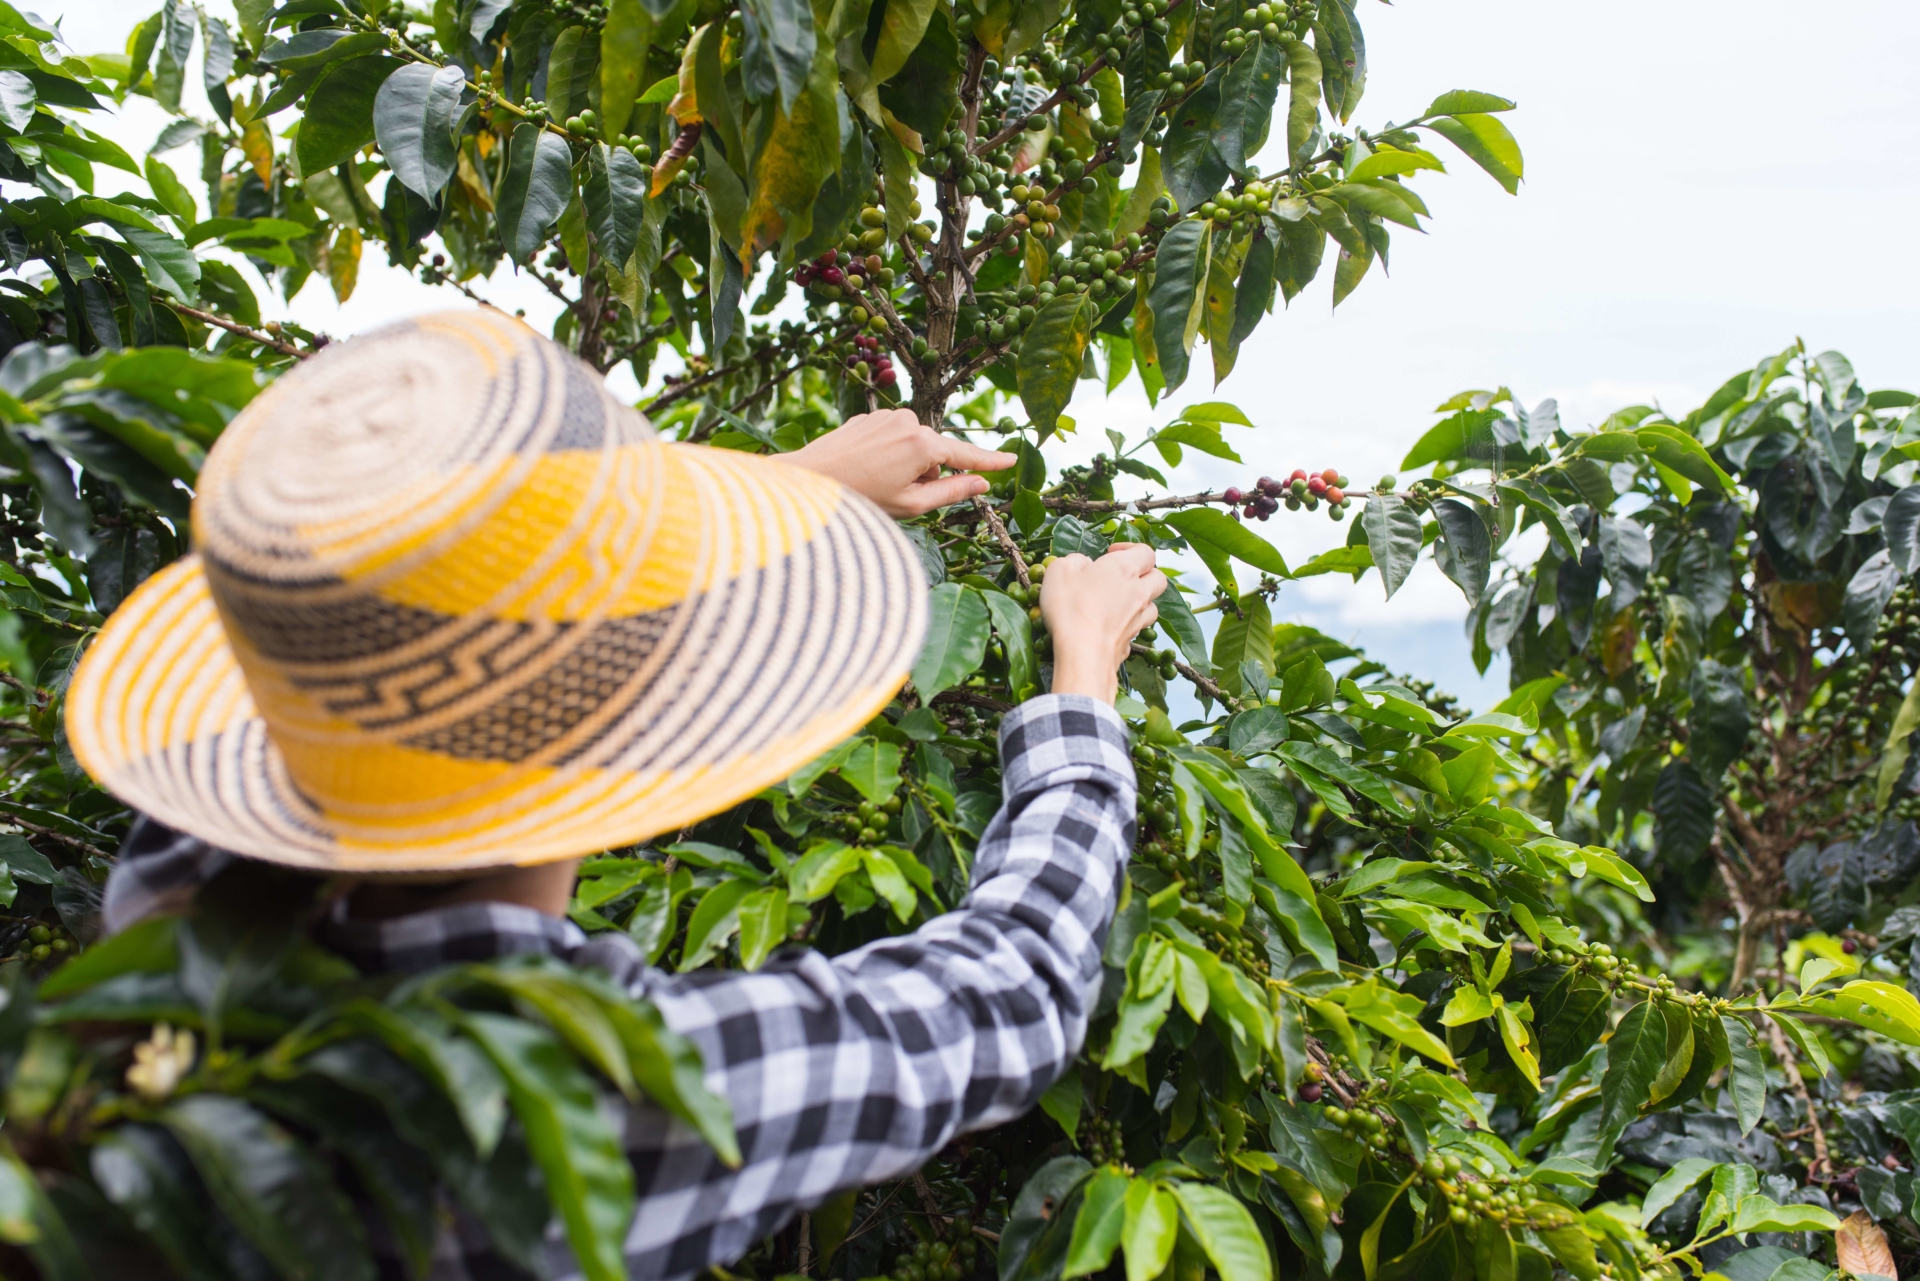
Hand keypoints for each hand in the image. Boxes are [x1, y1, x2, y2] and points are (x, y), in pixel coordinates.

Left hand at [788, 409, 1014, 517]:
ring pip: (913, 446)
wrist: (807, 481)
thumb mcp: (912, 505)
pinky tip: (865, 470)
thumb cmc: (859, 500)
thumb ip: (952, 492)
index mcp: (923, 444)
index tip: (1012, 459)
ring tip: (876, 483)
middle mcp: (907, 420)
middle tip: (897, 496)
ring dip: (906, 465)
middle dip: (927, 475)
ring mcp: (885, 415)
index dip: (990, 461)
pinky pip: (891, 438)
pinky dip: (888, 456)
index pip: (966, 455)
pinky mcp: (868, 417)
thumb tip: (980, 483)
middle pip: (935, 454)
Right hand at [1040, 543, 1167, 704]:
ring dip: (1140, 602)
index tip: (1111, 553)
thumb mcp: (1060, 571)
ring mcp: (1138, 620)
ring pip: (1152, 605)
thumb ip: (1074, 561)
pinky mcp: (1131, 643)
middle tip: (1122, 578)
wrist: (1084, 654)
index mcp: (1125, 569)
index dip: (1131, 548)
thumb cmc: (1072, 607)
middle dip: (1144, 574)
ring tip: (1119, 604)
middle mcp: (1139, 593)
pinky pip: (1137, 630)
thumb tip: (1083, 564)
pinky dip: (1128, 626)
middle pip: (1158, 578)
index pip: (1145, 552)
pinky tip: (1110, 629)